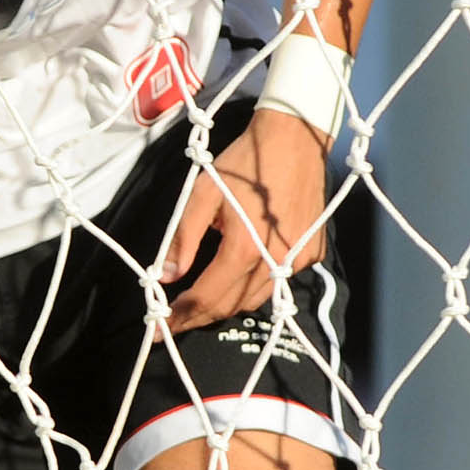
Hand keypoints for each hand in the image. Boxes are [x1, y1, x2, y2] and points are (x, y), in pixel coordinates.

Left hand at [161, 108, 329, 330]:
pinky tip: (243, 270)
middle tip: (175, 319)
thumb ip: (183, 238)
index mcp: (244, 249)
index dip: (179, 316)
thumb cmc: (244, 162)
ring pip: (256, 300)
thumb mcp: (202, 193)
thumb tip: (166, 276)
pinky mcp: (312, 254)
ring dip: (227, 303)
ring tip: (203, 300)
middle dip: (200, 316)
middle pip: (231, 307)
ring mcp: (298, 261)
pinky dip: (256, 284)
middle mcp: (274, 263)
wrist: (295, 138)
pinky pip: (278, 281)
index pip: (205, 298)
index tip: (157, 330)